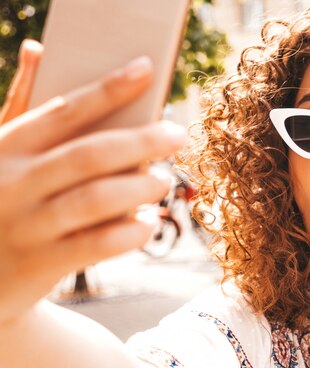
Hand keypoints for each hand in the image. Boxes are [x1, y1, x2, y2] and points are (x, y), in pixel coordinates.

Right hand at [0, 40, 186, 325]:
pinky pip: (98, 245)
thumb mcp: (1, 152)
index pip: (64, 111)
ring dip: (139, 188)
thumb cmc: (0, 198)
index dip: (108, 89)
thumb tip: (38, 48)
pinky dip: (131, 232)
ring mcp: (28, 225)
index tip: (146, 69)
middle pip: (89, 155)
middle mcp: (14, 182)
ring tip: (165, 181)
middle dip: (141, 142)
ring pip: (95, 199)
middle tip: (177, 135)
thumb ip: (23, 107)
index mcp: (6, 147)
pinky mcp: (43, 263)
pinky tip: (149, 223)